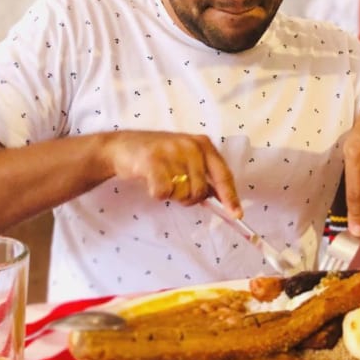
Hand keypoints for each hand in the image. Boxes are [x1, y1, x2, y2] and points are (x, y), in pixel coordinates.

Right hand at [103, 131, 240, 214]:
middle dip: (187, 197)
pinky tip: (150, 181)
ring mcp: (171, 151)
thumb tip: (225, 203)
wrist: (123, 146)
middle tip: (174, 187)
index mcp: (203, 144)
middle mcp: (190, 145)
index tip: (236, 215)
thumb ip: (205, 177)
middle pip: (200, 191)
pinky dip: (157, 193)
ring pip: (182, 193)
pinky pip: (163, 192)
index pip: (223, 175)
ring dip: (171, 195)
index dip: (230, 197)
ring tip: (162, 180)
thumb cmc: (159, 157)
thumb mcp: (187, 160)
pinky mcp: (152, 160)